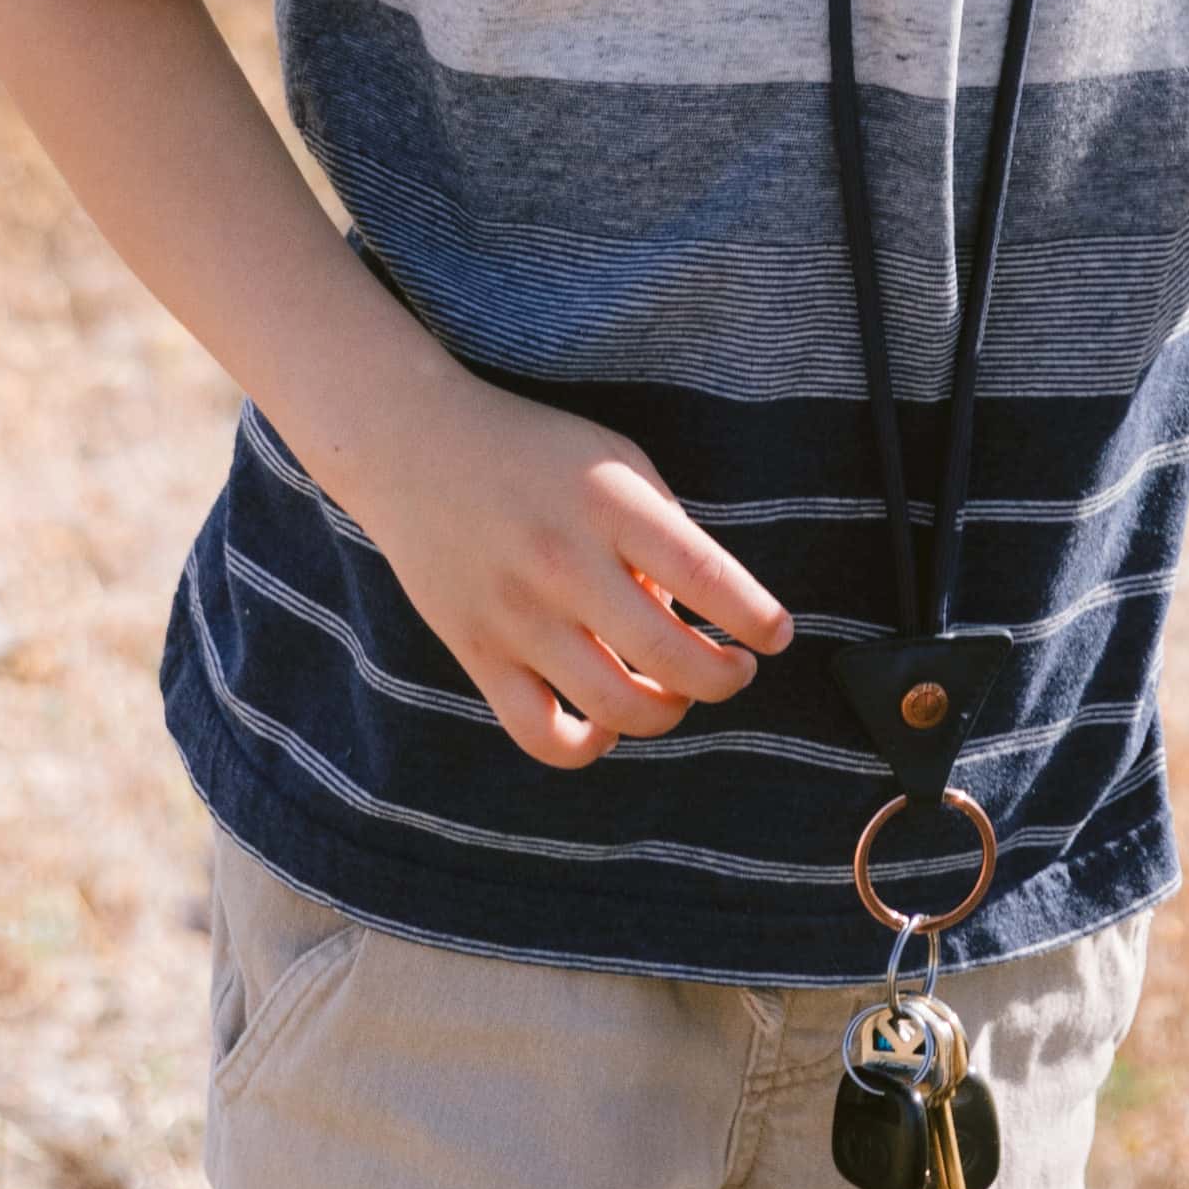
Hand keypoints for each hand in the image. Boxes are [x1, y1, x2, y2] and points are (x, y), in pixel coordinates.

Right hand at [353, 366, 795, 770]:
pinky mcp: (477, 653)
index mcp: (610, 503)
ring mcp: (517, 614)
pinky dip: (588, 745)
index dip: (759, 621)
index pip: (710, 580)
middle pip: (672, 660)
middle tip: (733, 669)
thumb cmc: (531, 451)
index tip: (776, 635)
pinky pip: (541, 735)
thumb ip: (666, 532)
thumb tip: (700, 617)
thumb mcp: (615, 459)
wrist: (412, 444)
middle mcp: (565, 561)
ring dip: (666, 713)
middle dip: (724, 679)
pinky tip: (604, 720)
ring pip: (616, 709)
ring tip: (673, 692)